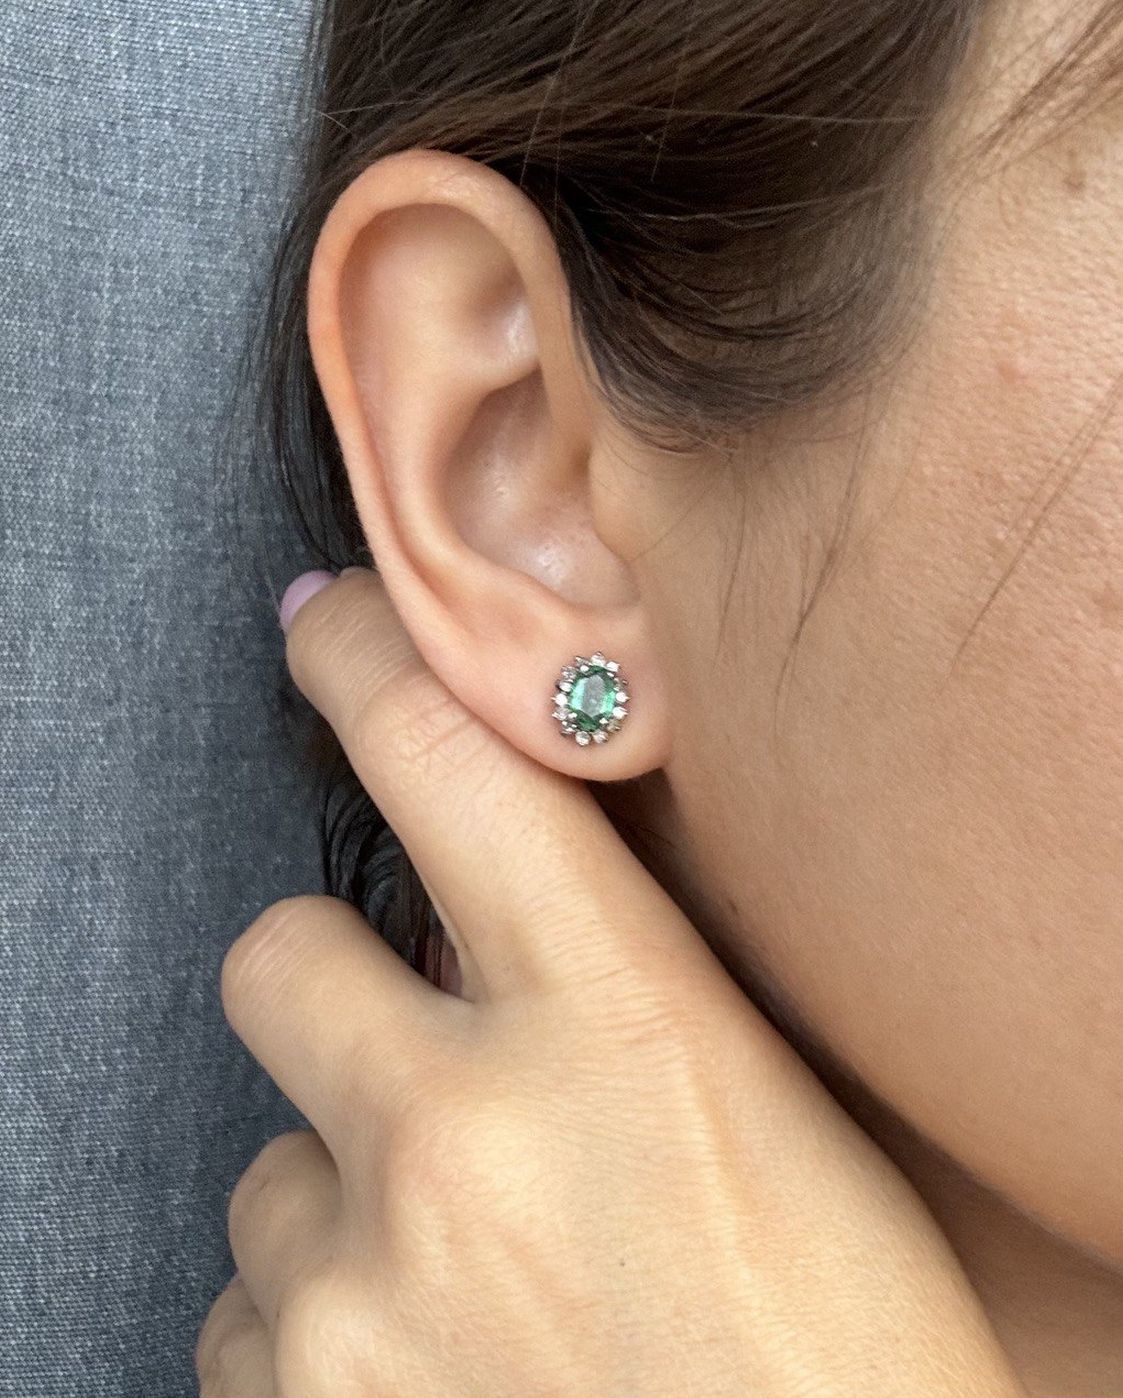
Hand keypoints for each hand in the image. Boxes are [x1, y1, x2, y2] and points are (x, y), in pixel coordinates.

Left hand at [197, 567, 1023, 1396]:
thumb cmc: (844, 1373)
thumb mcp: (771, 1135)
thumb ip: (622, 1009)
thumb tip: (484, 944)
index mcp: (623, 1031)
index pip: (452, 760)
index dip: (368, 659)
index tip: (319, 626)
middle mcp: (462, 1137)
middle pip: (277, 955)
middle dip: (329, 992)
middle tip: (417, 1065)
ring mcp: (355, 1290)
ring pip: (266, 1168)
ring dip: (344, 1201)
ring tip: (464, 1290)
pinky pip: (245, 1318)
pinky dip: (318, 1331)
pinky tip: (430, 1381)